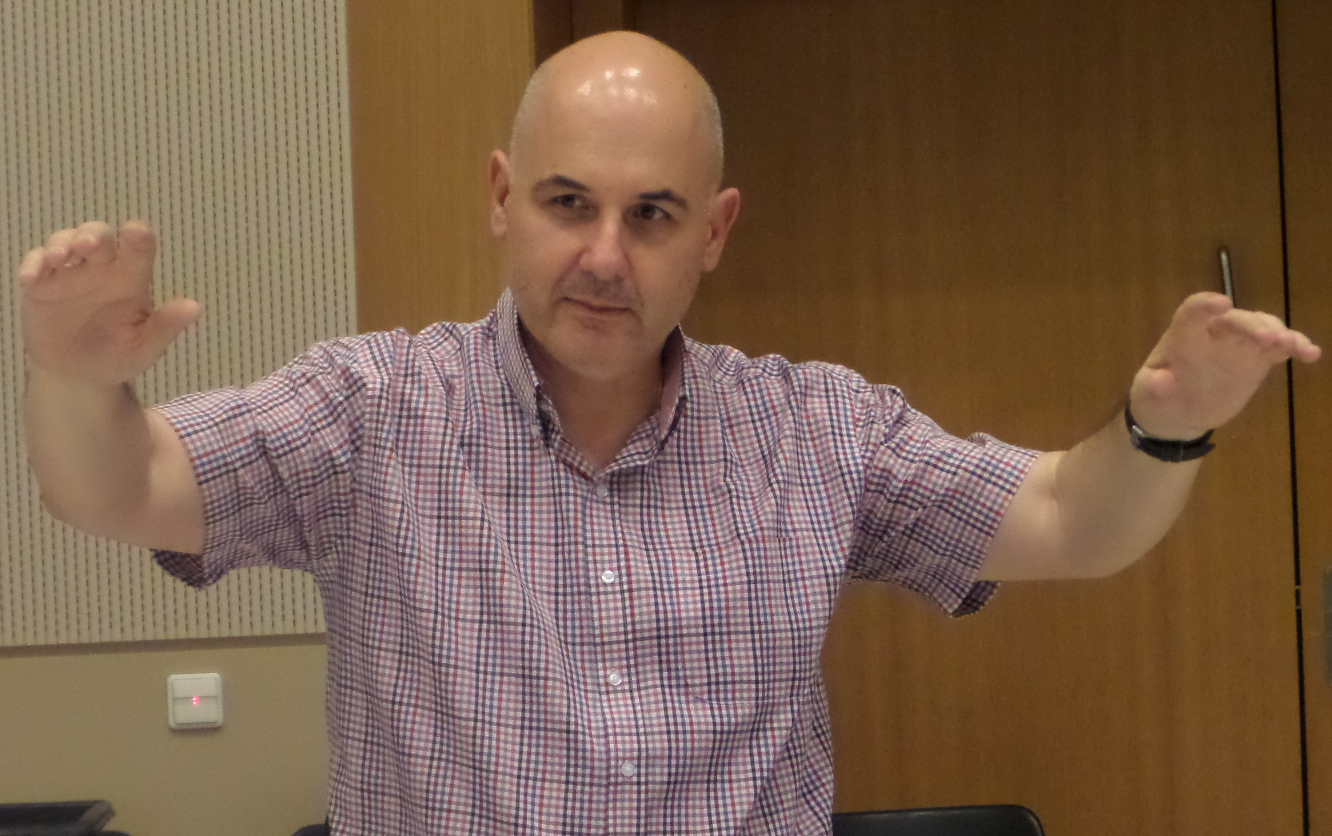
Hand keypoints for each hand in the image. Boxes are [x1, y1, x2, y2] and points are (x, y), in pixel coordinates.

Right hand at [16, 221, 200, 386]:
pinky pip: (35, 265)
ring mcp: (69, 274)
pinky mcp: (41, 286)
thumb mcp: (145, 346)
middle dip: (93, 235)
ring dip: (61, 243)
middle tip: (89, 246)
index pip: (138, 248)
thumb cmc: (119, 355)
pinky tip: (32, 277)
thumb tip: (195, 308)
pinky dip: (33, 265)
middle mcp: (101, 268)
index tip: (136, 233)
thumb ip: (166, 326)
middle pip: (98, 236)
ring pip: (64, 242)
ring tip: (60, 257)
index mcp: (131, 278)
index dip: (138, 237)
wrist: (80, 375)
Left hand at [1129, 292, 1320, 438]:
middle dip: (1253, 325)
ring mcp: (1238, 344)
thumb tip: (1160, 381)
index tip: (1222, 303)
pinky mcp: (1257, 359)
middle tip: (1270, 339)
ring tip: (1292, 346)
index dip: (1206, 305)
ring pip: (1262, 327)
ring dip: (1279, 333)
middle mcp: (1213, 333)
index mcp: (1182, 336)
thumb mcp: (1145, 396)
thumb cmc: (1156, 400)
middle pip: (1235, 319)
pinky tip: (1310, 354)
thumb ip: (1152, 387)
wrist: (1176, 415)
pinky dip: (1295, 347)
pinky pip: (1278, 348)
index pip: (1192, 312)